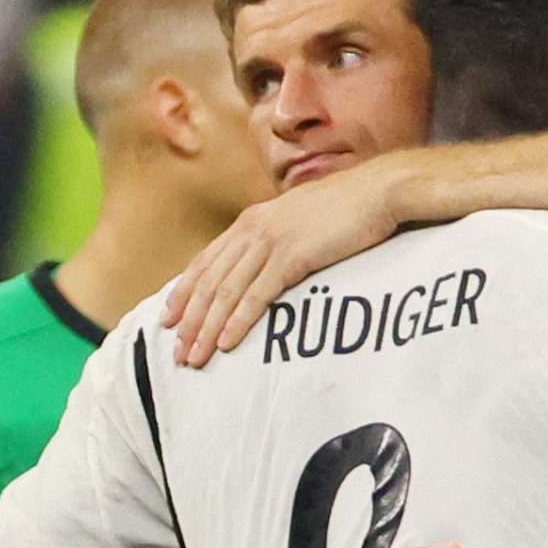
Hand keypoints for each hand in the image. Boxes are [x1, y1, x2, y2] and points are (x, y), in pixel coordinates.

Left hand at [163, 158, 401, 367]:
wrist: (378, 191)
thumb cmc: (345, 208)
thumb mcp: (298, 219)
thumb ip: (276, 238)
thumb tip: (266, 263)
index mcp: (251, 221)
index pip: (206, 261)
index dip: (184, 292)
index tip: (169, 319)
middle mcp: (252, 230)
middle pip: (209, 282)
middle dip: (190, 320)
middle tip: (178, 351)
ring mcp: (271, 242)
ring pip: (226, 292)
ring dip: (207, 328)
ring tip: (195, 356)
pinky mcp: (292, 257)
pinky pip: (257, 295)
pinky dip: (238, 320)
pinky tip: (226, 342)